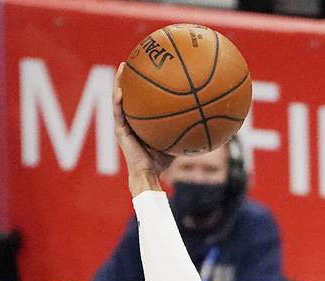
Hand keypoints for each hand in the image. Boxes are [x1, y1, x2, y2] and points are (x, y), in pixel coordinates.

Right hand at [113, 64, 174, 191]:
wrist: (149, 174)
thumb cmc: (163, 162)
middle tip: (134, 61)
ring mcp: (124, 125)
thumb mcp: (177, 141)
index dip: (143, 85)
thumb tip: (206, 119)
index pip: (141, 99)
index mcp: (141, 121)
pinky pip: (118, 113)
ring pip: (120, 99)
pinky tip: (120, 90)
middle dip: (131, 77)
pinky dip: (118, 101)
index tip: (148, 68)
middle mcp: (131, 120)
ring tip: (124, 67)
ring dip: (120, 82)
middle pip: (130, 95)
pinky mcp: (120, 131)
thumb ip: (186, 129)